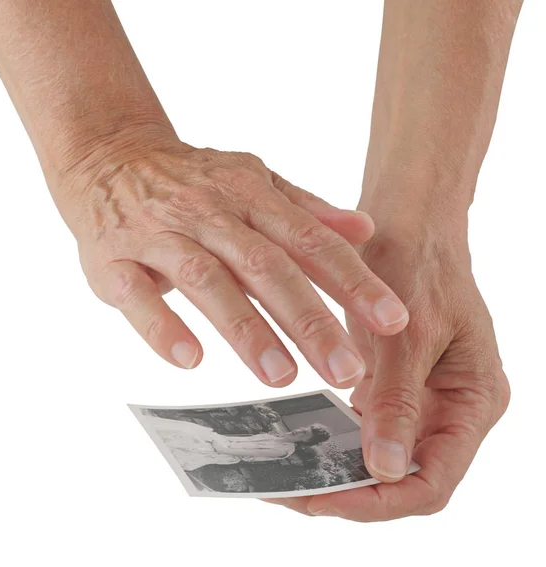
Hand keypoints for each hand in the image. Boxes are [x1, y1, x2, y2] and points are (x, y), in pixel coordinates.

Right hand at [57, 134, 408, 386]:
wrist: (109, 157)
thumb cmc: (190, 180)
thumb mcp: (252, 181)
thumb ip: (306, 208)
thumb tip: (365, 229)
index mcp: (249, 194)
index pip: (310, 239)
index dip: (353, 280)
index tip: (392, 321)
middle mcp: (209, 212)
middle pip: (265, 266)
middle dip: (309, 319)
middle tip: (345, 368)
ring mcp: (159, 234)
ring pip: (207, 281)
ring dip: (246, 329)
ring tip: (282, 376)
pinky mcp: (113, 260)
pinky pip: (137, 295)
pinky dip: (162, 327)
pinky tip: (191, 361)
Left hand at [267, 220, 509, 519]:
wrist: (410, 225)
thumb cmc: (421, 264)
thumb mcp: (410, 333)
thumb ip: (398, 400)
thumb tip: (385, 469)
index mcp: (473, 400)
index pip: (433, 481)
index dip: (380, 500)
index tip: (325, 498)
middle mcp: (450, 409)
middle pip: (403, 478)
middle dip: (349, 491)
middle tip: (289, 490)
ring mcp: (420, 399)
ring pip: (380, 457)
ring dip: (336, 469)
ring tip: (286, 473)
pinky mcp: (393, 386)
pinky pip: (364, 427)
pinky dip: (334, 439)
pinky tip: (300, 439)